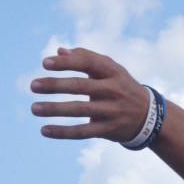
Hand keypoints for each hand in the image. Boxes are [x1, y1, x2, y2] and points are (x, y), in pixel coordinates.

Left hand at [31, 47, 149, 141]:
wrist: (149, 116)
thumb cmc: (122, 87)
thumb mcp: (111, 70)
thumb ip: (87, 59)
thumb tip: (59, 52)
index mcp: (114, 72)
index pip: (89, 63)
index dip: (67, 63)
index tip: (45, 63)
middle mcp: (114, 90)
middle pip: (81, 86)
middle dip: (56, 86)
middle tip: (33, 86)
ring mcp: (112, 111)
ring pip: (80, 110)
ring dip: (55, 109)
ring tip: (34, 108)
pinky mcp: (109, 129)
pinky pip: (83, 131)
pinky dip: (63, 132)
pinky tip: (45, 130)